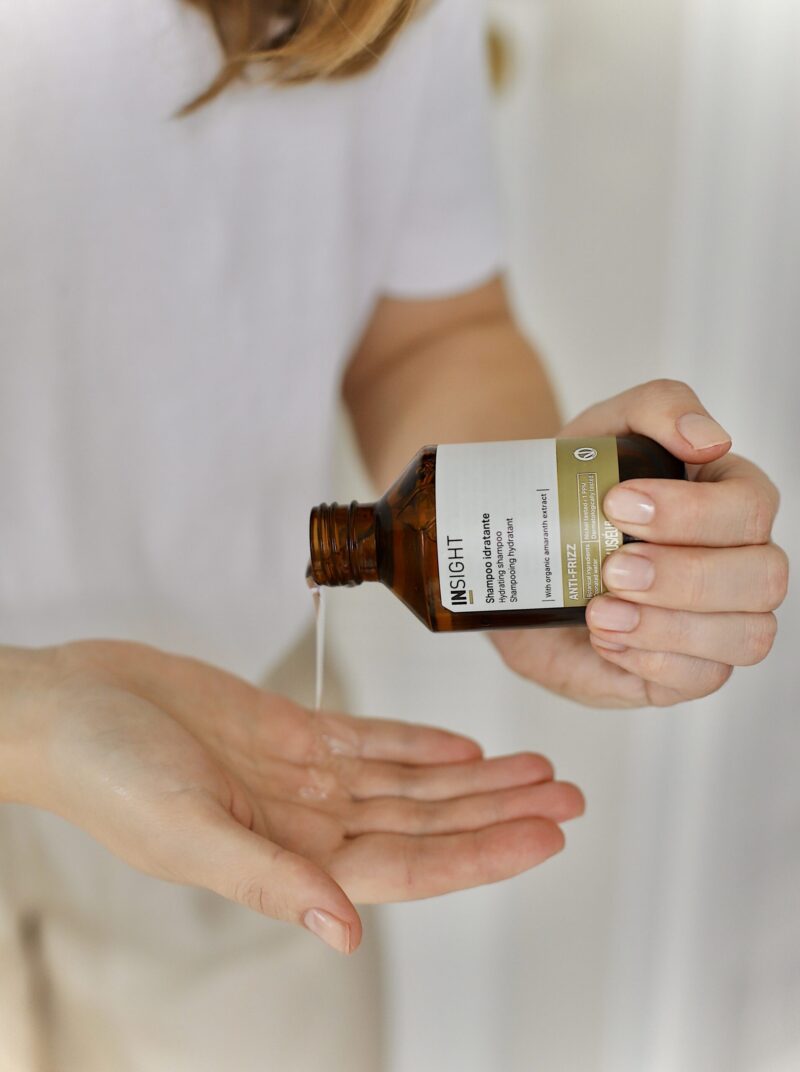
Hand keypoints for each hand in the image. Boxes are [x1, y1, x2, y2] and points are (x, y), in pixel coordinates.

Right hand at [4, 641, 582, 952]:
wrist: (72, 706)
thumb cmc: (108, 775)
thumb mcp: (186, 830)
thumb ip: (268, 878)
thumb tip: (344, 932)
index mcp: (290, 860)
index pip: (411, 864)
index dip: (482, 852)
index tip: (546, 834)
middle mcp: (309, 822)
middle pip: (427, 821)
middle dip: (499, 811)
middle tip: (570, 797)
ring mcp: (303, 775)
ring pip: (411, 780)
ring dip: (475, 776)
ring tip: (538, 766)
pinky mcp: (291, 729)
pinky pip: (371, 740)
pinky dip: (418, 742)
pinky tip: (463, 745)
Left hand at [492, 379, 788, 707]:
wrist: (525, 544)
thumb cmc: (575, 485)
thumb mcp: (604, 429)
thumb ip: (660, 406)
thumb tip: (711, 438)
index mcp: (730, 499)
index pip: (750, 507)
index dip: (691, 512)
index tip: (617, 503)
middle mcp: (740, 561)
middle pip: (763, 577)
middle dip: (683, 575)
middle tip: (610, 567)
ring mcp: (720, 620)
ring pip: (747, 636)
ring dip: (669, 626)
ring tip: (598, 613)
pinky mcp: (688, 668)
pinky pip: (703, 679)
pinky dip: (654, 661)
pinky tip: (605, 640)